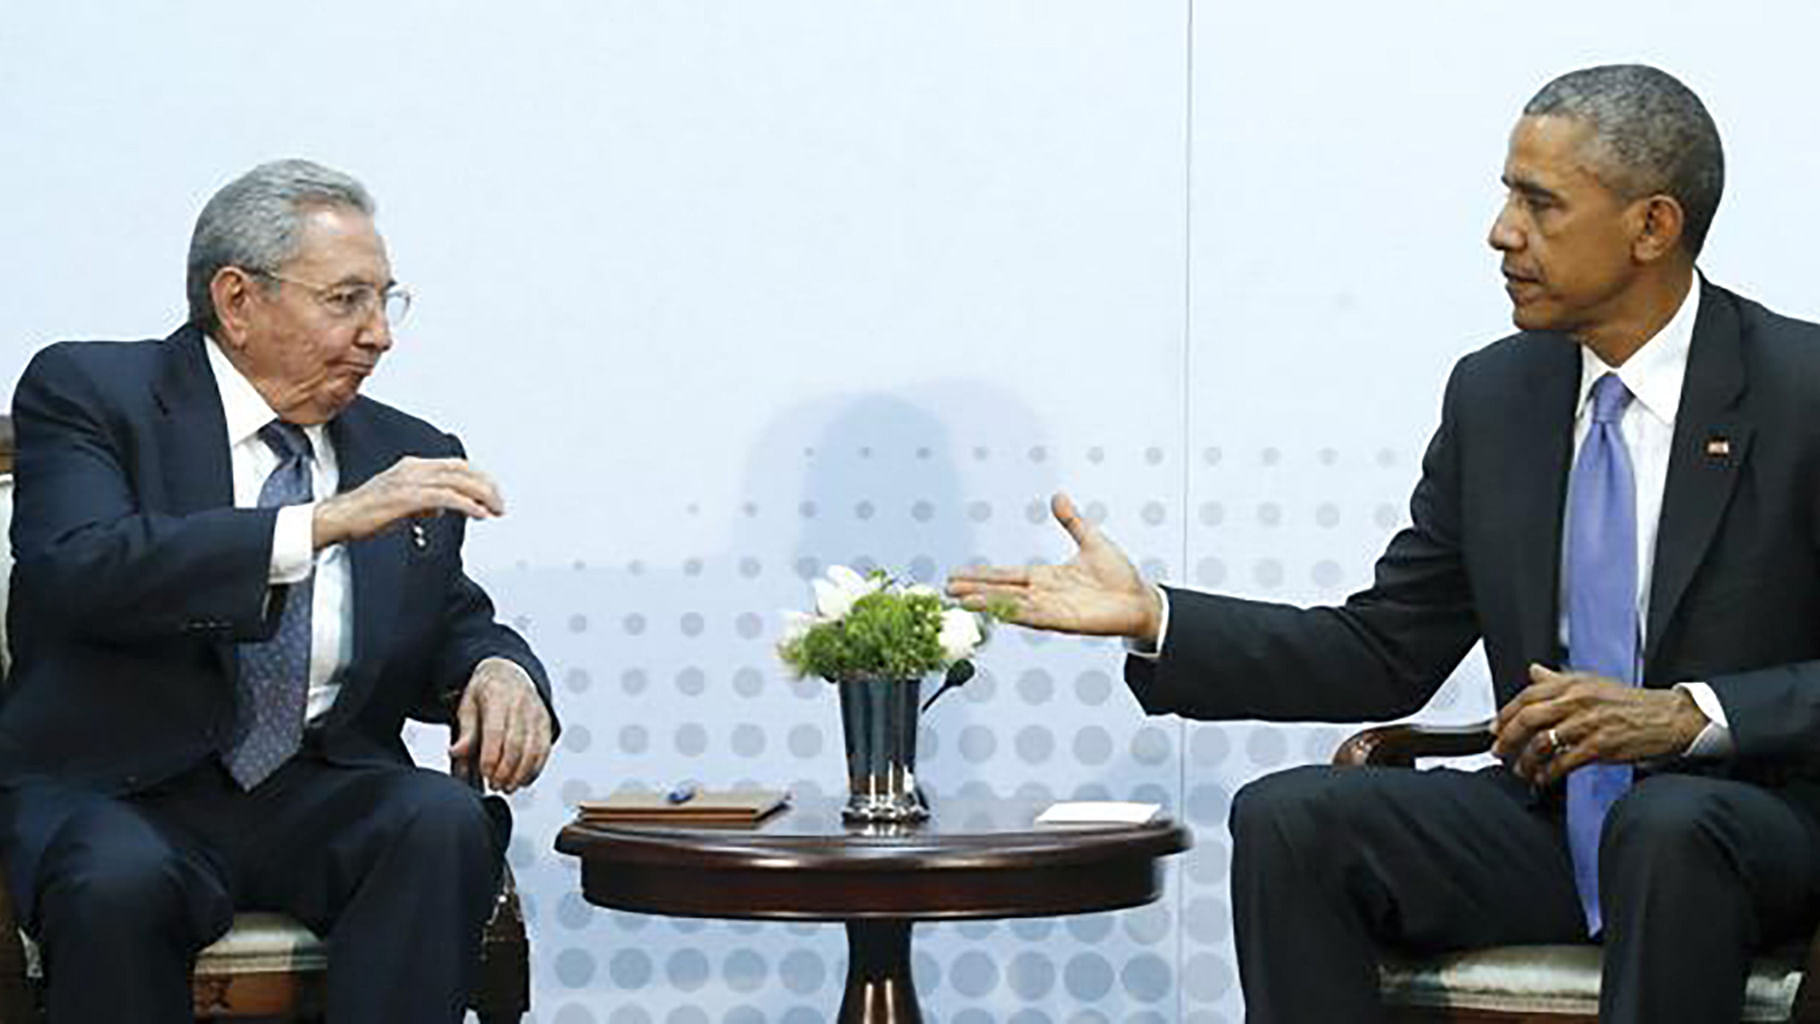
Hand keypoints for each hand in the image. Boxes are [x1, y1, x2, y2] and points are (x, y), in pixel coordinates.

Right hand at [313, 456, 502, 547]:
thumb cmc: (366, 512)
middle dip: (485, 487)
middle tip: (499, 504)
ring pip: (457, 482)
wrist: (340, 518)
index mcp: (412, 466)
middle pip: (461, 471)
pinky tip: (477, 513)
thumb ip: (424, 501)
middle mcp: (413, 468)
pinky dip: (466, 504)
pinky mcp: (408, 497)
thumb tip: (442, 507)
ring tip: (494, 509)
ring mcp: (410, 481)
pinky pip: (446, 497)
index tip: (491, 492)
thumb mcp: (402, 502)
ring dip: (481, 496)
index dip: (478, 477)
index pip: (455, 465)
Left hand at [449, 657, 552, 792]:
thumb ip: (465, 731)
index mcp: (497, 696)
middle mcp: (521, 703)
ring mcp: (536, 713)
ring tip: (507, 787)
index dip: (491, 756)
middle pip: (516, 744)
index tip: (484, 774)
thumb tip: (455, 753)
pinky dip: (535, 769)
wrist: (510, 673)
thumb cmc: (484, 693)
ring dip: (521, 773)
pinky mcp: (546, 723)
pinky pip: (544, 750)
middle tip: (495, 785)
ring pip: (534, 750)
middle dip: (506, 770)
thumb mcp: (468, 706)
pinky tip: (522, 780)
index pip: (496, 731)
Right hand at [946, 492, 1162, 642]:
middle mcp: (1043, 594)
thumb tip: (1058, 497)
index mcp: (1046, 577)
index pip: (1006, 575)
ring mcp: (1052, 608)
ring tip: (962, 600)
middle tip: (947, 589)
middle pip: (1001, 591)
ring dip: (987, 602)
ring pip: (1011, 604)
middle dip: (974, 589)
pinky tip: (996, 611)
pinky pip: (1033, 616)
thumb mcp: (1091, 540)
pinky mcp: (1064, 620)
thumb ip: (1072, 521)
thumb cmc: (1120, 576)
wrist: (1141, 600)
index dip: (981, 575)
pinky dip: (1013, 613)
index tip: (957, 575)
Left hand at [1492, 663, 1707, 785]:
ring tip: (1521, 770)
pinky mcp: (1601, 746)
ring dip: (1526, 760)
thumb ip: (1559, 679)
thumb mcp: (1592, 682)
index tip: (1495, 729)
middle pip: (1529, 718)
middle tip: (1499, 752)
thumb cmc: (1629, 702)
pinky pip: (1565, 762)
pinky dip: (1549, 773)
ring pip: (1543, 742)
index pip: (1527, 696)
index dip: (1505, 714)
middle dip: (1508, 739)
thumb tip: (1533, 672)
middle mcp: (1578, 700)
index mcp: (1573, 684)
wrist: (1668, 717)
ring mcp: (1589, 724)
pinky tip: (1544, 778)